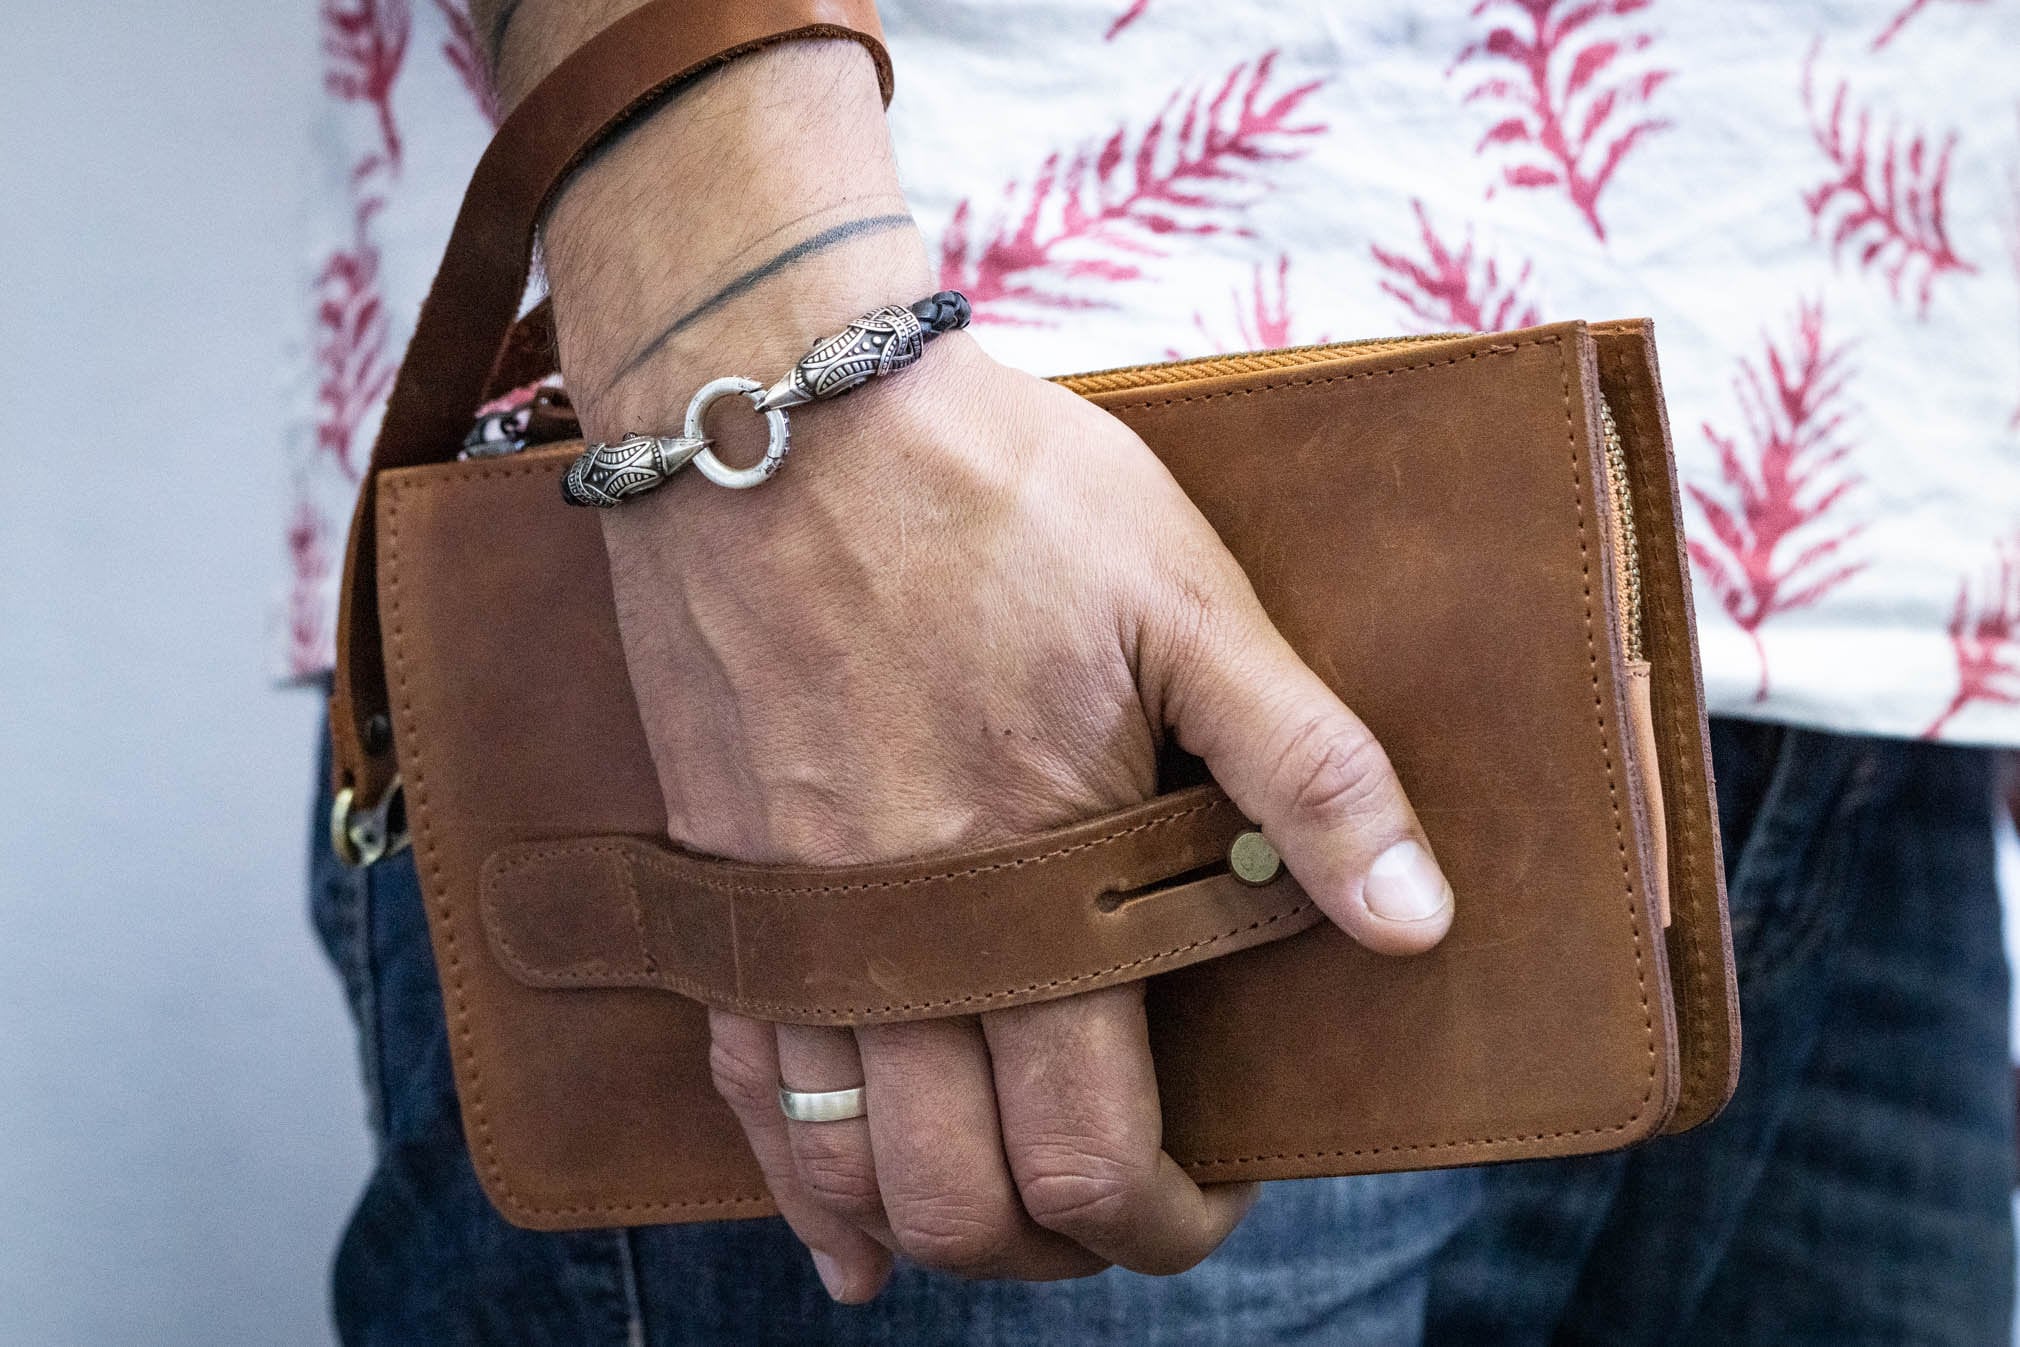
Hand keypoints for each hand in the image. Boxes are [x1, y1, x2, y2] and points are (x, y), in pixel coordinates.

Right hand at [533, 35, 1454, 1305]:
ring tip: (1001, 1218)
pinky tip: (836, 1228)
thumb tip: (1422, 925)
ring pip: (847, 1167)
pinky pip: (744, 1078)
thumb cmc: (993, 493)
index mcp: (1031, 894)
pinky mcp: (724, 883)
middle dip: (1059, 1241)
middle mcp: (900, 945)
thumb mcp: (1186, 600)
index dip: (1169, 1218)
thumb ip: (1307, 771)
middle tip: (1123, 1205)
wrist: (770, 409)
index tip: (1216, 1192)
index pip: (1093, 1157)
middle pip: (968, 1198)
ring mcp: (794, 926)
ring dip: (936, 1226)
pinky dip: (796, 1175)